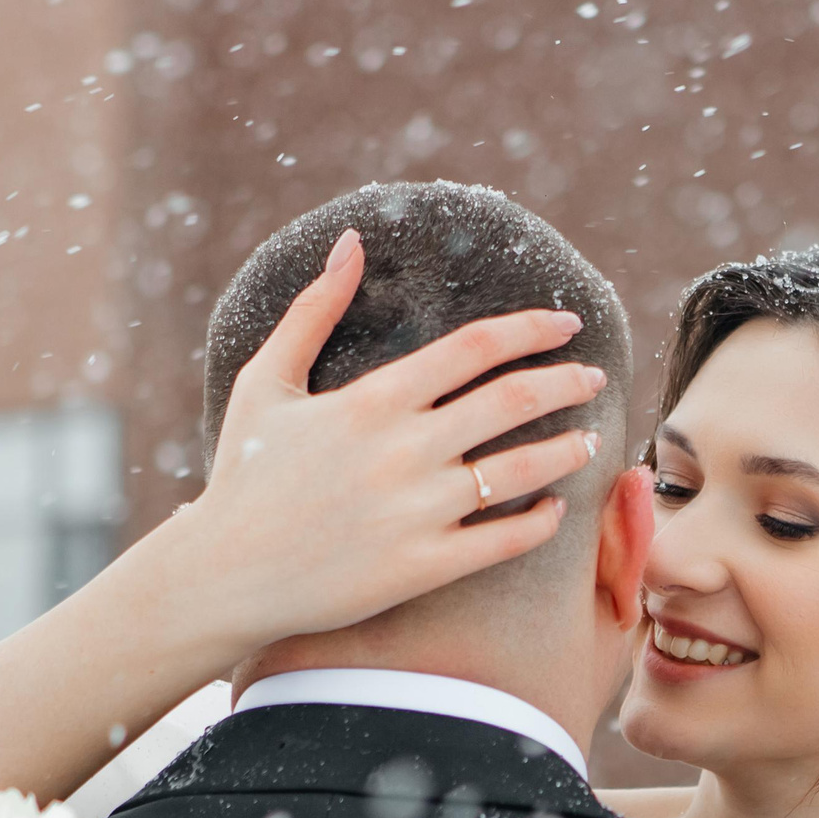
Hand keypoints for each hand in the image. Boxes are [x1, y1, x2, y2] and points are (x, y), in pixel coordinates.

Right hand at [176, 228, 608, 646]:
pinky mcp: (422, 568)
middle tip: (595, 377)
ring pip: (521, 471)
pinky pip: (503, 542)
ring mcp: (417, 513)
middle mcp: (403, 451)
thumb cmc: (243, 476)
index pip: (475, 348)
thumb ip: (313, 311)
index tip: (566, 324)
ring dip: (566, 451)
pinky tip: (554, 510)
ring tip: (589, 440)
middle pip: (512, 401)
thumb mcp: (267, 382)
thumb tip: (350, 243)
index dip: (531, 329)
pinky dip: (540, 523)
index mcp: (373, 401)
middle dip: (567, 383)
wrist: (223, 575)